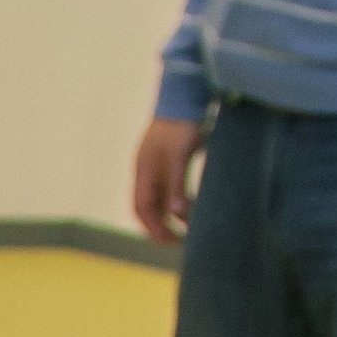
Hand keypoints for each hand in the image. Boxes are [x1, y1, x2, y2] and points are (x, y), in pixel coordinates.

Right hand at [132, 115, 205, 243]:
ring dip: (174, 215)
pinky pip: (174, 187)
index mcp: (143, 170)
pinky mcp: (174, 159)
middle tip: (181, 241)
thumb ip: (176, 185)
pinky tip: (195, 206)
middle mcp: (148, 171)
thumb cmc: (181, 124)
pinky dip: (182, 200)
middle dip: (162, 226)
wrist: (186, 95)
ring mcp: (160, 165)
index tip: (171, 240)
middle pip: (150, 207)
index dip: (153, 227)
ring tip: (192, 226)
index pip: (141, 208)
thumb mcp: (178, 156)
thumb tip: (176, 215)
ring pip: (163, 198)